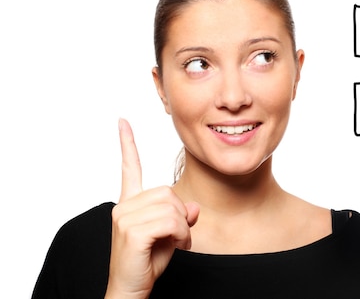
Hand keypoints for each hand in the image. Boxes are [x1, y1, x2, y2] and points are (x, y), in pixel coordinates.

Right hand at [105, 119, 199, 298]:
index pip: (129, 168)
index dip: (127, 144)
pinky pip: (173, 222)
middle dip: (181, 216)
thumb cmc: (148, 264)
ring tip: (173, 244)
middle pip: (169, 192)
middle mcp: (124, 207)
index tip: (122, 121)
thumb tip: (193, 207)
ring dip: (183, 229)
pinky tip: (174, 247)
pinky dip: (181, 236)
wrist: (130, 292)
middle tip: (176, 238)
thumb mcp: (171, 236)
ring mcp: (125, 218)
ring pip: (174, 207)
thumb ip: (181, 217)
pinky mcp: (132, 231)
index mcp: (129, 204)